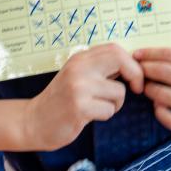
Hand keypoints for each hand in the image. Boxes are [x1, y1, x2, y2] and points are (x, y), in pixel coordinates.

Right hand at [22, 44, 143, 150]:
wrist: (33, 121)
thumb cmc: (61, 101)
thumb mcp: (78, 76)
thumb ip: (100, 69)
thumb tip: (133, 65)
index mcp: (80, 59)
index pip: (115, 49)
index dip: (132, 62)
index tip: (134, 77)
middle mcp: (79, 68)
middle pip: (120, 59)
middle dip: (136, 75)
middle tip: (137, 88)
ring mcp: (78, 87)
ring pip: (119, 92)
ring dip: (115, 104)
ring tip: (98, 107)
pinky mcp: (79, 107)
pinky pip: (109, 110)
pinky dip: (105, 115)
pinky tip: (90, 116)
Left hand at [134, 47, 170, 134]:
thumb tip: (152, 57)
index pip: (168, 55)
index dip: (148, 53)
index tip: (136, 54)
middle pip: (162, 73)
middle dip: (144, 70)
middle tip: (136, 70)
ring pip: (162, 95)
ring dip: (149, 89)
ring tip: (147, 87)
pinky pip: (170, 119)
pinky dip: (159, 111)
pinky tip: (158, 105)